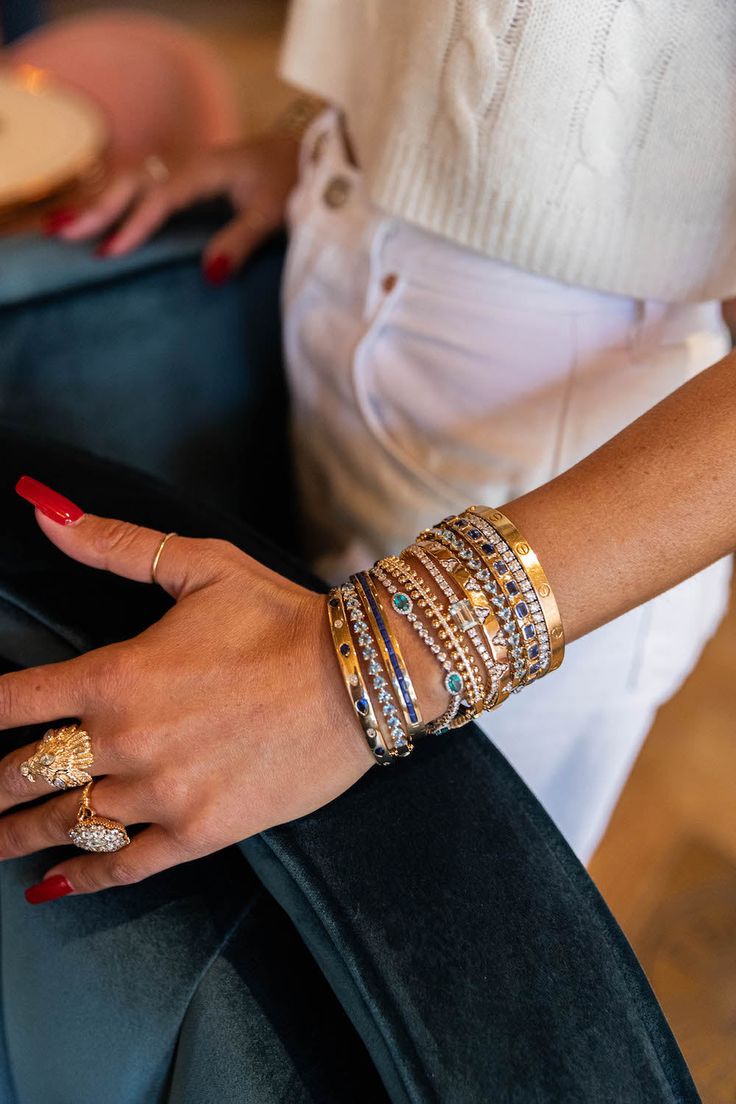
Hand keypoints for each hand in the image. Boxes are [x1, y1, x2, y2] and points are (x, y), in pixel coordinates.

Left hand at [1, 481, 373, 900]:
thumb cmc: (281, 618)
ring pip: (65, 824)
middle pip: (25, 774)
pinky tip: (51, 887)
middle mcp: (125, 740)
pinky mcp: (200, 831)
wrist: (357, 679)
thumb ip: (117, 545)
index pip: (14, 701)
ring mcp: (160, 793)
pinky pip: (123, 865)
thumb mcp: (201, 566)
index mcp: (116, 675)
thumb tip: (44, 511)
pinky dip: (81, 880)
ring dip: (16, 836)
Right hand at [44, 131, 299, 282]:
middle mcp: (191, 162)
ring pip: (134, 179)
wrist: (313, 154)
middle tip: (65, 235)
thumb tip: (209, 275)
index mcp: (208, 169)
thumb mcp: (275, 215)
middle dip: (99, 207)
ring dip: (102, 201)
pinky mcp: (190, 176)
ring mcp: (188, 166)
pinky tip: (101, 216)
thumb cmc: (297, 183)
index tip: (110, 252)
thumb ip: (241, 241)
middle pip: (134, 181)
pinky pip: (145, 184)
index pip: (161, 197)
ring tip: (67, 227)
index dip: (134, 225)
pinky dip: (119, 198)